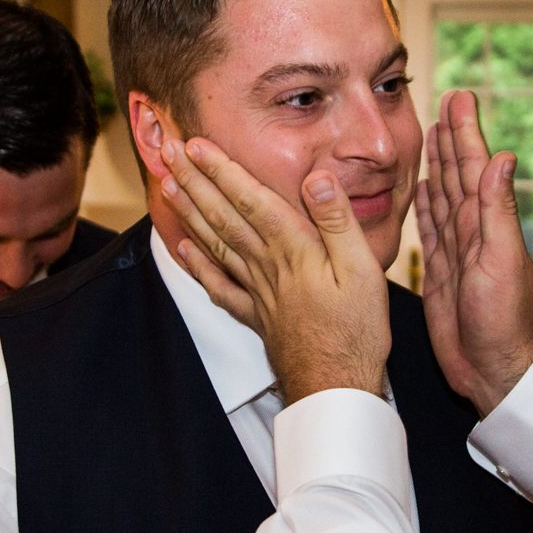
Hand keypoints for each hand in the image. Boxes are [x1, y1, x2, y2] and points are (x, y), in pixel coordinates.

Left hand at [160, 138, 389, 403]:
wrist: (335, 386)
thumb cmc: (357, 329)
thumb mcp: (364, 269)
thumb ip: (337, 222)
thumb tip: (317, 177)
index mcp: (295, 249)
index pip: (251, 200)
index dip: (223, 170)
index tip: (196, 146)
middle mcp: (268, 266)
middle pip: (224, 216)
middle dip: (196, 181)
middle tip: (169, 153)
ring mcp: (258, 292)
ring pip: (216, 244)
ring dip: (190, 214)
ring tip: (168, 187)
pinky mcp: (257, 316)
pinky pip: (220, 287)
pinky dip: (199, 267)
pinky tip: (183, 251)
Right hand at [418, 90, 532, 414]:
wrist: (492, 371)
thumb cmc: (504, 323)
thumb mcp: (502, 261)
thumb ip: (498, 210)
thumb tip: (503, 157)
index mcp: (487, 223)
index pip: (474, 167)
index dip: (466, 131)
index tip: (460, 97)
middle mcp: (471, 231)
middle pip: (456, 173)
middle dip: (450, 137)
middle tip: (444, 101)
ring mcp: (455, 251)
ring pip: (442, 197)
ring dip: (437, 164)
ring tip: (430, 134)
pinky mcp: (439, 272)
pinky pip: (429, 230)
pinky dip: (425, 206)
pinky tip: (422, 188)